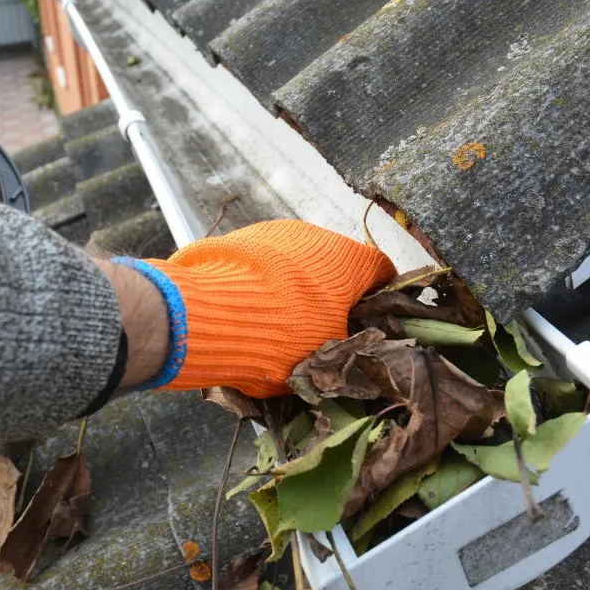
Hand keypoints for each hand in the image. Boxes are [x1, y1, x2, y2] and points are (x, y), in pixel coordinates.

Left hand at [112, 220, 395, 397]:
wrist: (207, 313)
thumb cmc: (282, 337)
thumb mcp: (324, 357)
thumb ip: (345, 348)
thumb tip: (350, 351)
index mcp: (350, 261)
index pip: (383, 271)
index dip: (381, 297)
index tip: (372, 320)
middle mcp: (318, 235)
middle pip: (337, 266)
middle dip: (334, 295)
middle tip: (321, 330)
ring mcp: (276, 231)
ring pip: (298, 261)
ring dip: (296, 288)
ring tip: (277, 323)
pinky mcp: (240, 237)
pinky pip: (264, 261)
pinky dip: (264, 282)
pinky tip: (248, 308)